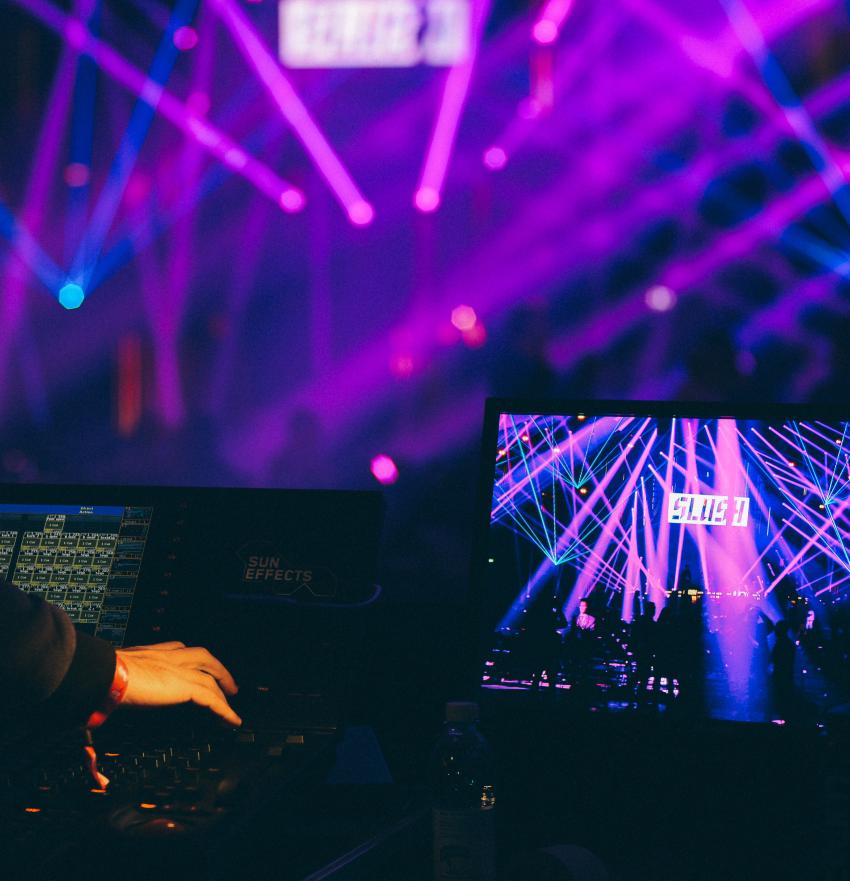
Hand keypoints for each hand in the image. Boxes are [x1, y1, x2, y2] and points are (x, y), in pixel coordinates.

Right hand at [116, 642, 241, 726]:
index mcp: (151, 652)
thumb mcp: (112, 674)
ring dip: (223, 693)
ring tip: (232, 706)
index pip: (179, 649)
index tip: (197, 665)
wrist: (106, 674)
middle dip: (218, 670)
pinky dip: (224, 710)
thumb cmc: (102, 675)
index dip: (191, 658)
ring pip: (210, 678)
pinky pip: (211, 699)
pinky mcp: (186, 686)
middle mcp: (169, 656)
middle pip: (203, 658)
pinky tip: (232, 720)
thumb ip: (117, 682)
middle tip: (228, 684)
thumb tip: (105, 700)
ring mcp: (179, 669)